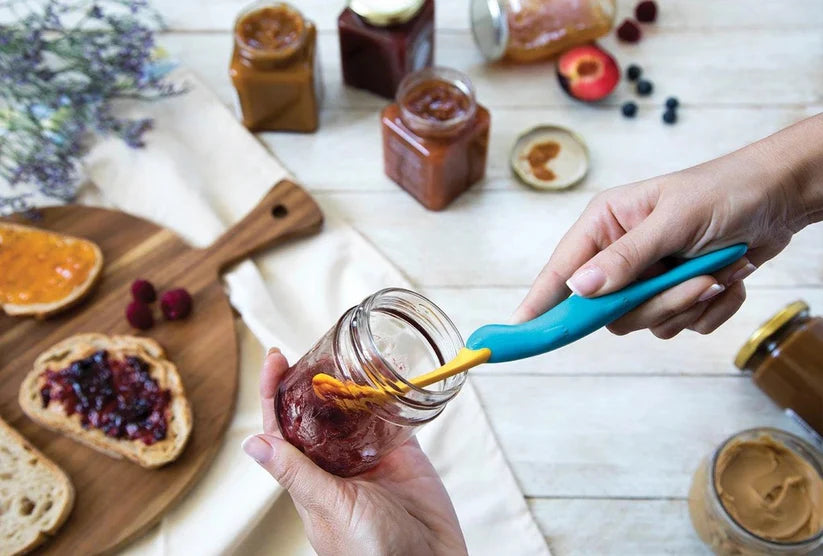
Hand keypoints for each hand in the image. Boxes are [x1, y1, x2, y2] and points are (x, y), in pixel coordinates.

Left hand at [242, 349, 466, 555]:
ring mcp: (370, 458)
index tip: (274, 359)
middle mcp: (337, 464)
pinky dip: (391, 396)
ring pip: (355, 410)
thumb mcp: (329, 508)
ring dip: (352, 383)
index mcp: (310, 477)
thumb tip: (255, 443)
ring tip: (351, 352)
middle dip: (313, 379)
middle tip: (317, 347)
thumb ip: (297, 474)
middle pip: (318, 412)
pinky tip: (390, 375)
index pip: (282, 427)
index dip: (274, 392)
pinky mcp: (403, 455)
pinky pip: (393, 419)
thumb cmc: (372, 553)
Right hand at [512, 114, 822, 337]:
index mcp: (606, 224)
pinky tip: (728, 278)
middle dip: (658, 302)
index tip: (519, 328)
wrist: (782, 197)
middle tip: (694, 282)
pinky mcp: (676, 292)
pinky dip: (711, 309)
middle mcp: (620, 252)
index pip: (562, 269)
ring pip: (647, 322)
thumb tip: (578, 288)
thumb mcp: (674, 220)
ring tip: (720, 271)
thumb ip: (625, 257)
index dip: (541, 300)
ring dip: (689, 303)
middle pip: (610, 309)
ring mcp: (648, 276)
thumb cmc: (726, 192)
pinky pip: (680, 326)